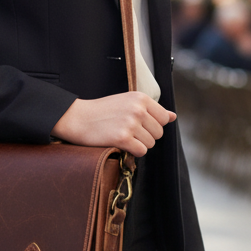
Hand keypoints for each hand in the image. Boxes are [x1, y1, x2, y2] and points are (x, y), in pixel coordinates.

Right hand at [51, 93, 174, 156]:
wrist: (78, 118)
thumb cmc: (102, 111)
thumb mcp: (127, 102)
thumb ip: (151, 109)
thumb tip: (173, 116)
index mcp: (141, 98)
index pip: (164, 118)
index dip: (153, 125)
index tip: (138, 125)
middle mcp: (138, 109)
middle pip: (159, 133)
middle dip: (146, 136)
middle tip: (128, 132)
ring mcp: (131, 123)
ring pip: (151, 144)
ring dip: (139, 144)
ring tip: (123, 137)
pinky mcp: (123, 138)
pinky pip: (141, 151)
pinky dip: (133, 152)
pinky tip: (121, 144)